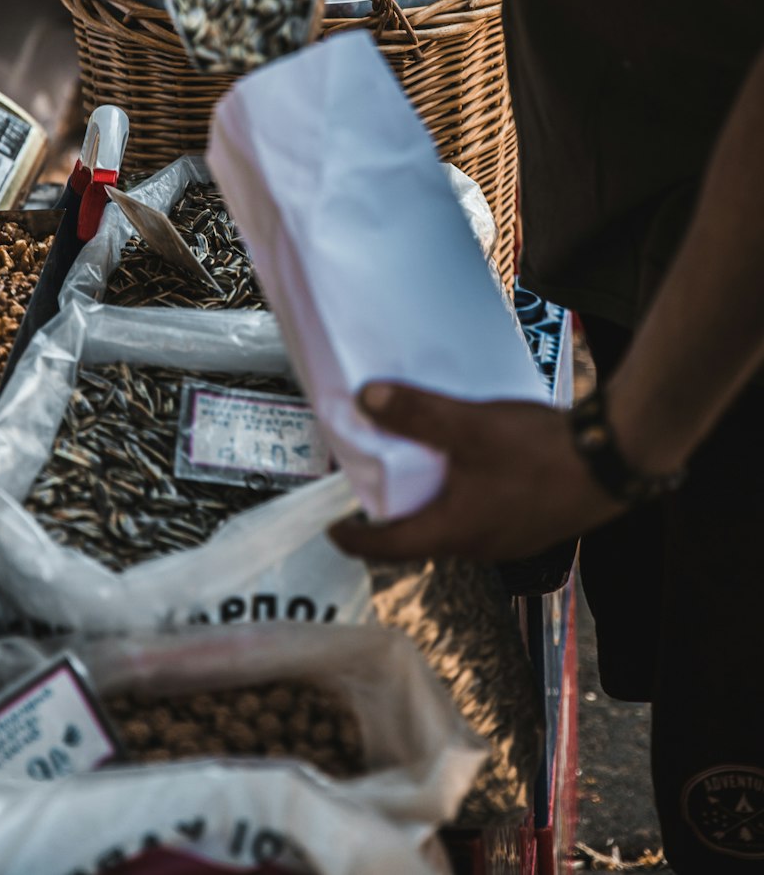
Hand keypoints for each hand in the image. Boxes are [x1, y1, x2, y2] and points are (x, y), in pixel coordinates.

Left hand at [330, 382, 624, 563]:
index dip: (355, 537)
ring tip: (419, 466)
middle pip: (420, 536)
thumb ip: (417, 413)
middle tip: (374, 485)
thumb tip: (367, 399)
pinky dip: (463, 494)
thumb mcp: (469, 427)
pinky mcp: (531, 522)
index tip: (334, 529)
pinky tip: (471, 462)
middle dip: (394, 513)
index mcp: (453, 532)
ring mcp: (508, 538)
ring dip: (432, 501)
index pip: (388, 547)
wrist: (614, 461)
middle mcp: (478, 545)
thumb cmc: (541, 454)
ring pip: (454, 524)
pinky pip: (483, 514)